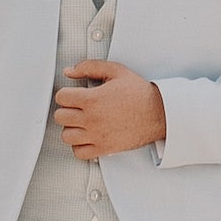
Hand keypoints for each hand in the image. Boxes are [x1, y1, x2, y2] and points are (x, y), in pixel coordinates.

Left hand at [53, 60, 169, 160]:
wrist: (159, 113)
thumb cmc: (140, 94)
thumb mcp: (116, 70)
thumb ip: (90, 67)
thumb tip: (71, 71)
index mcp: (93, 99)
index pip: (61, 97)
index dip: (66, 94)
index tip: (72, 95)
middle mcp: (92, 119)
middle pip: (60, 117)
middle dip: (66, 110)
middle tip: (76, 107)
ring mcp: (97, 135)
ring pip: (66, 136)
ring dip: (71, 128)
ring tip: (80, 122)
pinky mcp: (104, 148)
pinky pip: (79, 152)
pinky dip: (79, 146)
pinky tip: (86, 136)